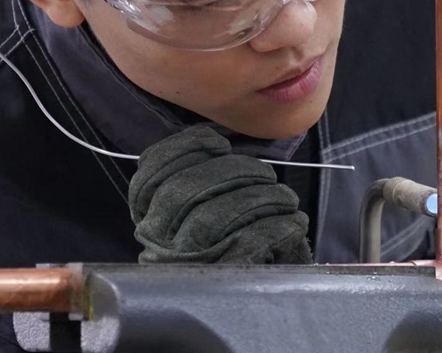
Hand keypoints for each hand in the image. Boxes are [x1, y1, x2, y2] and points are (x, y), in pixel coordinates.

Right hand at [128, 124, 312, 264]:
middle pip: (182, 192)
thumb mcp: (205, 210)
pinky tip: (293, 222)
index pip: (148, 180)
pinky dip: (277, 227)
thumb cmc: (232, 243)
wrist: (251, 299)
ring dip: (260, 198)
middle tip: (267, 175)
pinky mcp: (219, 282)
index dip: (181, 151)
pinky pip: (246, 244)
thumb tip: (218, 142)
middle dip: (232, 171)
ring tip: (285, 198)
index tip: (218, 142)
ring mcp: (185, 266)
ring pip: (212, 218)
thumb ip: (199, 177)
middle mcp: (158, 246)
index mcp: (151, 222)